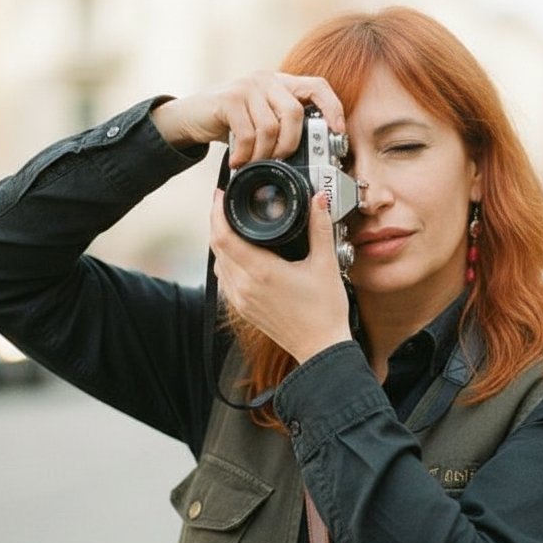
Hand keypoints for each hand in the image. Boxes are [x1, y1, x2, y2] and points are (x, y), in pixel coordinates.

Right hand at [151, 72, 344, 166]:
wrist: (193, 117)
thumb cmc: (232, 123)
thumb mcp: (262, 119)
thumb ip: (284, 126)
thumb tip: (315, 154)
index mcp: (282, 83)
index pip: (318, 86)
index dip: (332, 108)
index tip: (338, 132)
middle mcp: (267, 79)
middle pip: (294, 113)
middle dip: (289, 145)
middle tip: (277, 160)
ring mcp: (247, 87)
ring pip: (271, 127)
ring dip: (264, 154)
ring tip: (253, 163)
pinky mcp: (229, 99)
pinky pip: (249, 134)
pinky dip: (246, 155)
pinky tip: (238, 161)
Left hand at [209, 189, 352, 363]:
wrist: (321, 348)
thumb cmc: (325, 311)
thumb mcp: (326, 264)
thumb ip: (319, 227)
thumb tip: (317, 200)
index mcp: (262, 272)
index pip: (224, 235)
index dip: (217, 211)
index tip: (221, 194)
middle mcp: (245, 286)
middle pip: (216, 246)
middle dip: (217, 221)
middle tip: (225, 203)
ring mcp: (241, 300)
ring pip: (218, 263)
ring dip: (220, 241)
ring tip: (231, 224)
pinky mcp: (243, 309)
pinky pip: (225, 279)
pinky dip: (226, 261)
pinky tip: (240, 254)